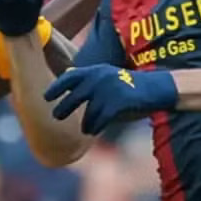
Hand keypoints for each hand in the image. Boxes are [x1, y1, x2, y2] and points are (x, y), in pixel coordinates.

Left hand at [45, 64, 178, 134]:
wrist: (154, 88)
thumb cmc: (128, 83)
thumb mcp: (107, 73)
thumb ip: (88, 76)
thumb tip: (66, 73)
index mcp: (95, 70)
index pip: (70, 77)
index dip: (56, 87)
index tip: (46, 97)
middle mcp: (99, 78)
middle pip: (74, 97)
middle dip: (64, 108)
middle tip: (56, 116)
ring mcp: (108, 90)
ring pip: (88, 112)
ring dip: (85, 123)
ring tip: (84, 129)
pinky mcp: (117, 103)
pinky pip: (100, 119)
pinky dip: (94, 126)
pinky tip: (92, 130)